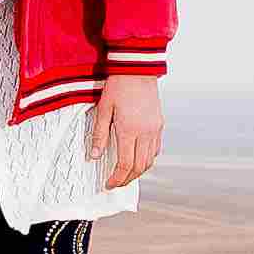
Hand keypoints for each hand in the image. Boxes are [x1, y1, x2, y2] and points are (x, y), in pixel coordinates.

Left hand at [89, 78, 162, 192]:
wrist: (137, 69)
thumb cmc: (119, 86)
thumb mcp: (103, 109)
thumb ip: (99, 134)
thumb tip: (94, 155)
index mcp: (129, 130)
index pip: (124, 164)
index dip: (116, 178)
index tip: (109, 184)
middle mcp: (145, 133)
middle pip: (139, 167)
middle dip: (127, 179)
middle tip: (116, 183)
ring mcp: (155, 129)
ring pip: (150, 160)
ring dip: (138, 171)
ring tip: (126, 174)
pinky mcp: (159, 124)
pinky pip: (156, 149)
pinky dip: (147, 159)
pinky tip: (138, 158)